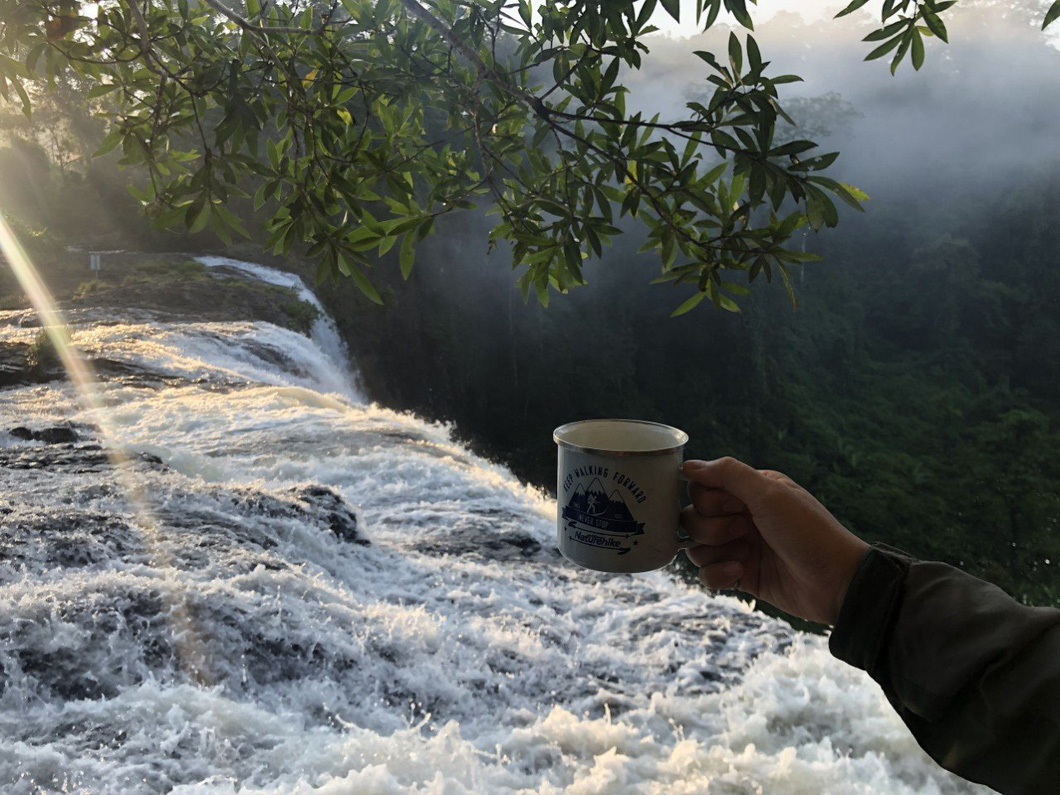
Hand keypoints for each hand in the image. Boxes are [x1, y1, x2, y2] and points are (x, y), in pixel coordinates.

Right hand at [681, 457, 869, 624]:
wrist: (836, 583)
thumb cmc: (809, 532)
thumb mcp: (771, 494)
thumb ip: (729, 474)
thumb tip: (688, 465)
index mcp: (749, 491)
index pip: (701, 488)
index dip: (708, 500)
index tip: (734, 507)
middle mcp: (740, 516)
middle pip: (693, 517)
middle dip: (711, 528)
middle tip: (743, 532)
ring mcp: (739, 546)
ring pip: (696, 546)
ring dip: (713, 552)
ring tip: (743, 556)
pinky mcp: (739, 574)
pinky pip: (705, 573)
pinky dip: (718, 575)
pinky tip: (740, 574)